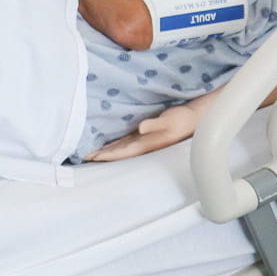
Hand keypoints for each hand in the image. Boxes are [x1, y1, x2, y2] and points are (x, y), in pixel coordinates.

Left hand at [87, 100, 205, 160]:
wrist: (193, 118)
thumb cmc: (182, 119)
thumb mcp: (169, 120)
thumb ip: (155, 124)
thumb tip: (141, 128)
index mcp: (147, 145)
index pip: (122, 152)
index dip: (107, 155)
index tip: (92, 157)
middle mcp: (143, 145)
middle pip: (118, 152)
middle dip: (102, 155)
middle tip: (83, 157)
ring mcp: (143, 141)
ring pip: (120, 147)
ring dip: (106, 150)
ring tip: (90, 152)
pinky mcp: (144, 134)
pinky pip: (125, 140)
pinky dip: (114, 143)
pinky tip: (106, 142)